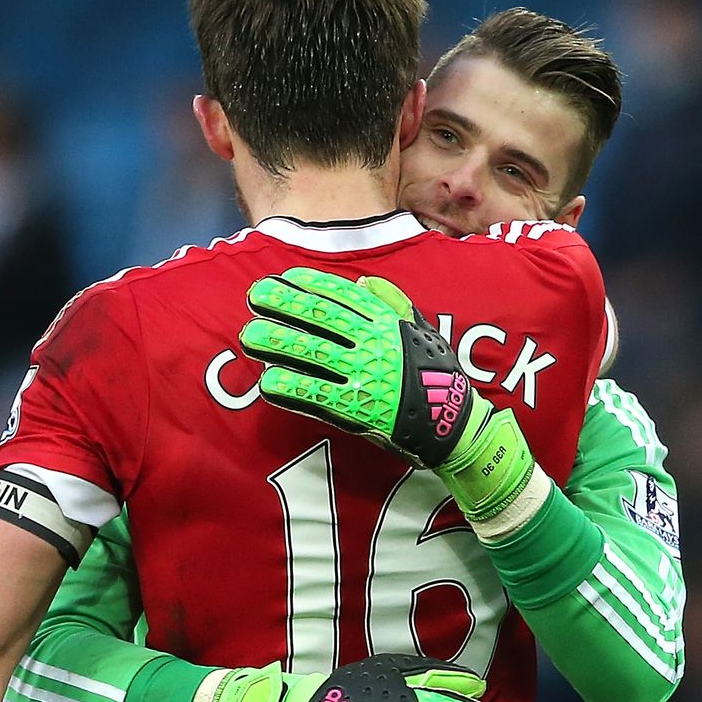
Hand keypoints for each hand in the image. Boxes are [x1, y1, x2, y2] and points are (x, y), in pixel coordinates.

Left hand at [241, 268, 535, 522]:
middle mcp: (372, 342)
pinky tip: (267, 382)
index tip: (283, 277)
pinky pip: (315, 393)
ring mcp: (363, 374)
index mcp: (386, 321)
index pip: (340, 295)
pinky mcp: (356, 407)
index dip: (307, 284)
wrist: (452, 423)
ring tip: (249, 337)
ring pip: (310, 352)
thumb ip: (394, 304)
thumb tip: (365, 284)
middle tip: (254, 297)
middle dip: (283, 304)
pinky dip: (289, 387)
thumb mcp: (422, 330)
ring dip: (276, 342)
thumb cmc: (436, 375)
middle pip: (318, 316)